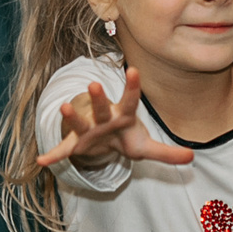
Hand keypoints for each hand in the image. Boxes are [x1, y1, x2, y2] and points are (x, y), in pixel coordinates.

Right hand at [36, 68, 195, 169]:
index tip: (134, 70)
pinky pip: (63, 151)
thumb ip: (167, 153)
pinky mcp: (76, 144)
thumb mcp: (145, 148)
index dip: (132, 86)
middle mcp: (103, 118)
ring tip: (65, 107)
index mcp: (123, 115)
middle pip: (101, 107)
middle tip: (95, 83)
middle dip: (98, 97)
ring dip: (73, 115)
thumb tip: (191, 157)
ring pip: (80, 122)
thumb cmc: (125, 138)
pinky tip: (41, 162)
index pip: (130, 100)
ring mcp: (88, 130)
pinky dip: (53, 156)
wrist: (103, 143)